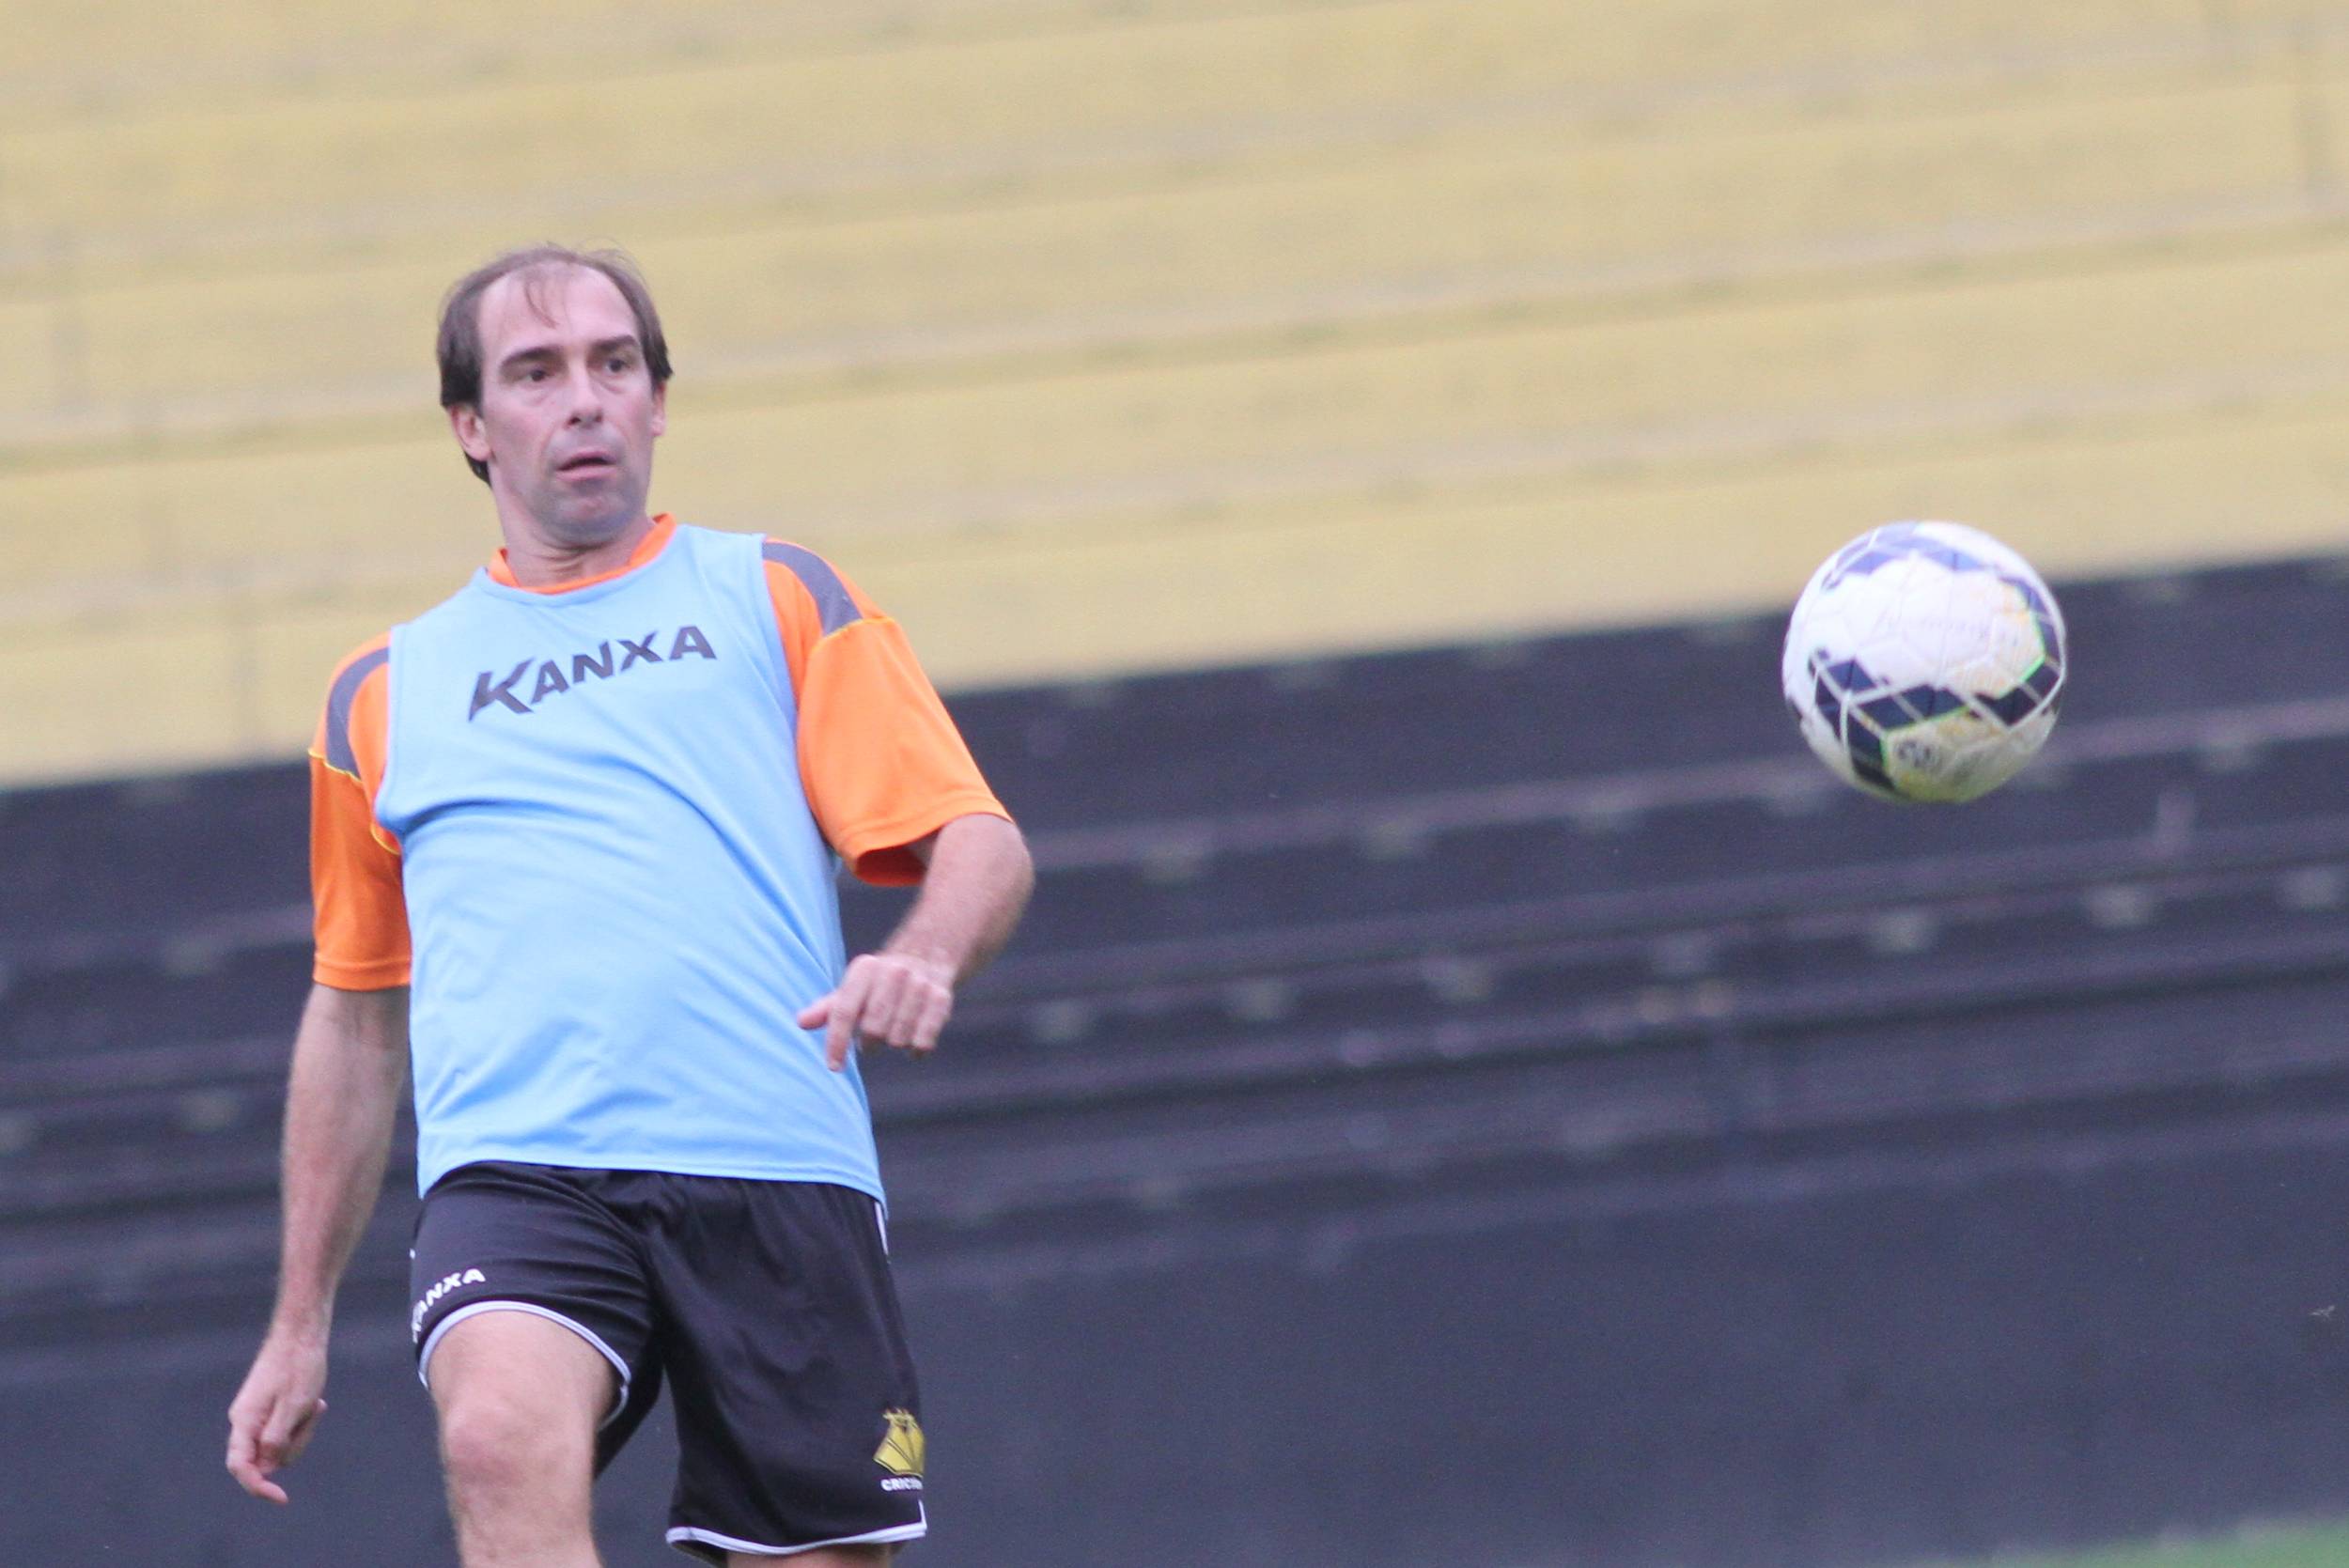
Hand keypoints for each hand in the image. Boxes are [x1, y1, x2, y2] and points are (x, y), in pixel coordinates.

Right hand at [226, 1330, 329, 1503]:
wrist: (301, 1334)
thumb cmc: (299, 1366)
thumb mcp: (295, 1405)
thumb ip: (277, 1438)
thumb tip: (266, 1470)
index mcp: (244, 1420)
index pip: (241, 1466)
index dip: (258, 1487)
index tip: (282, 1498)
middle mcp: (244, 1422)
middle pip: (266, 1458)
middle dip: (295, 1444)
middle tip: (314, 1410)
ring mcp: (256, 1417)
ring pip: (280, 1446)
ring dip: (302, 1430)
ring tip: (314, 1402)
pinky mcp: (269, 1412)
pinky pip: (286, 1431)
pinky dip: (302, 1422)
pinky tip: (314, 1402)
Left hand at [798, 952, 954, 1070]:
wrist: (927, 955)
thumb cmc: (878, 983)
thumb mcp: (851, 990)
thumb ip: (827, 1009)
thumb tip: (801, 1022)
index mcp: (865, 968)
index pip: (844, 1011)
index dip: (836, 1042)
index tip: (834, 1067)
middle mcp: (893, 971)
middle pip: (873, 1029)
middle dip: (869, 1043)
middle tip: (871, 1040)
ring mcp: (919, 984)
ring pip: (899, 1038)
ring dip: (893, 1043)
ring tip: (894, 1030)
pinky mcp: (941, 998)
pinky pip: (923, 1041)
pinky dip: (916, 1049)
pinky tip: (914, 1041)